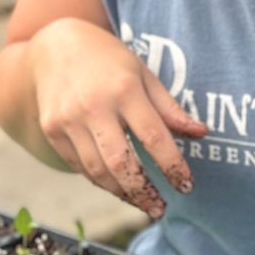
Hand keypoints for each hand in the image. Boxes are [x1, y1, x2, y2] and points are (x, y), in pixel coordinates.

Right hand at [28, 18, 205, 215]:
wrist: (54, 46)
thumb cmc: (108, 61)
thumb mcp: (143, 74)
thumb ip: (170, 108)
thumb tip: (202, 134)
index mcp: (124, 89)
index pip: (154, 138)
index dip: (172, 166)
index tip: (186, 185)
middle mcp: (93, 107)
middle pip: (121, 163)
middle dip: (144, 191)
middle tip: (161, 209)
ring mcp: (68, 120)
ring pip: (98, 171)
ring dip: (123, 193)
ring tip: (144, 204)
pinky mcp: (52, 131)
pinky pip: (80, 166)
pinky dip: (102, 181)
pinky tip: (119, 188)